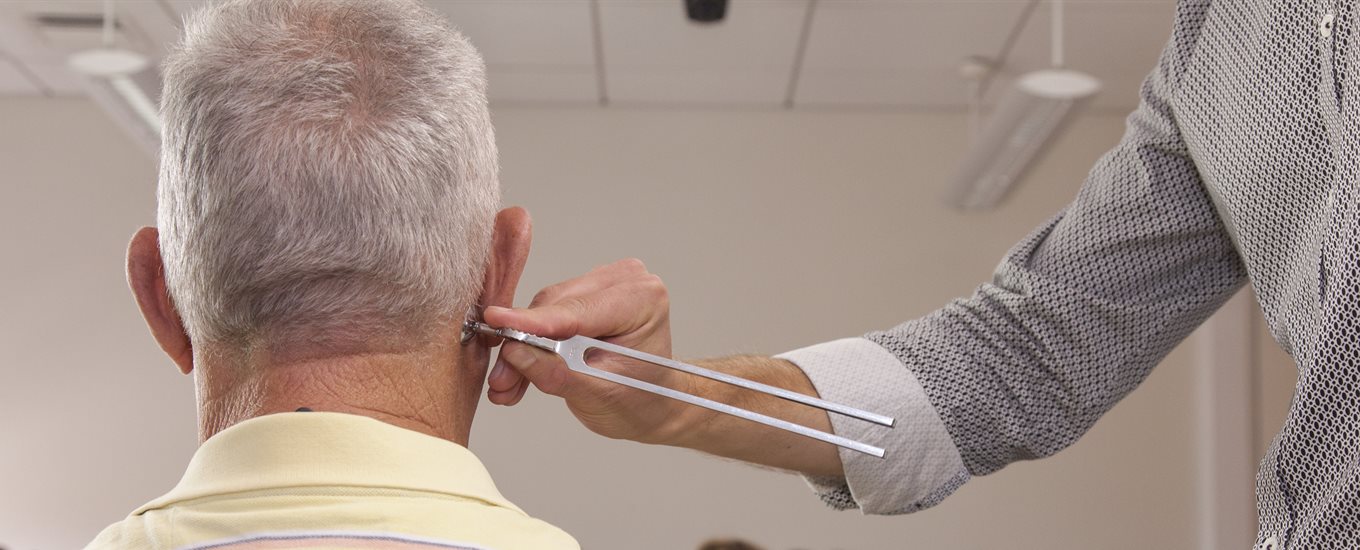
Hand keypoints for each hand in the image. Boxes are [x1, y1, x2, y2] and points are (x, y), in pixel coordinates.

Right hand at [484, 259, 697, 443]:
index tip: (497, 322)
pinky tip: (519, 371)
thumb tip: (515, 353)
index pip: (576, 311)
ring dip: (524, 347)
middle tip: (501, 381)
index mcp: (642, 299)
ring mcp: (604, 282)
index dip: (533, 321)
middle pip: (556, 306)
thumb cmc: (641, 398)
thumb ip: (557, 372)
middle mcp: (625, 281)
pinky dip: (532, 342)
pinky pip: (548, 312)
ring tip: (508, 386)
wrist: (652, 403)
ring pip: (546, 310)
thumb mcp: (598, 394)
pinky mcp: (586, 292)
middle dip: (524, 344)